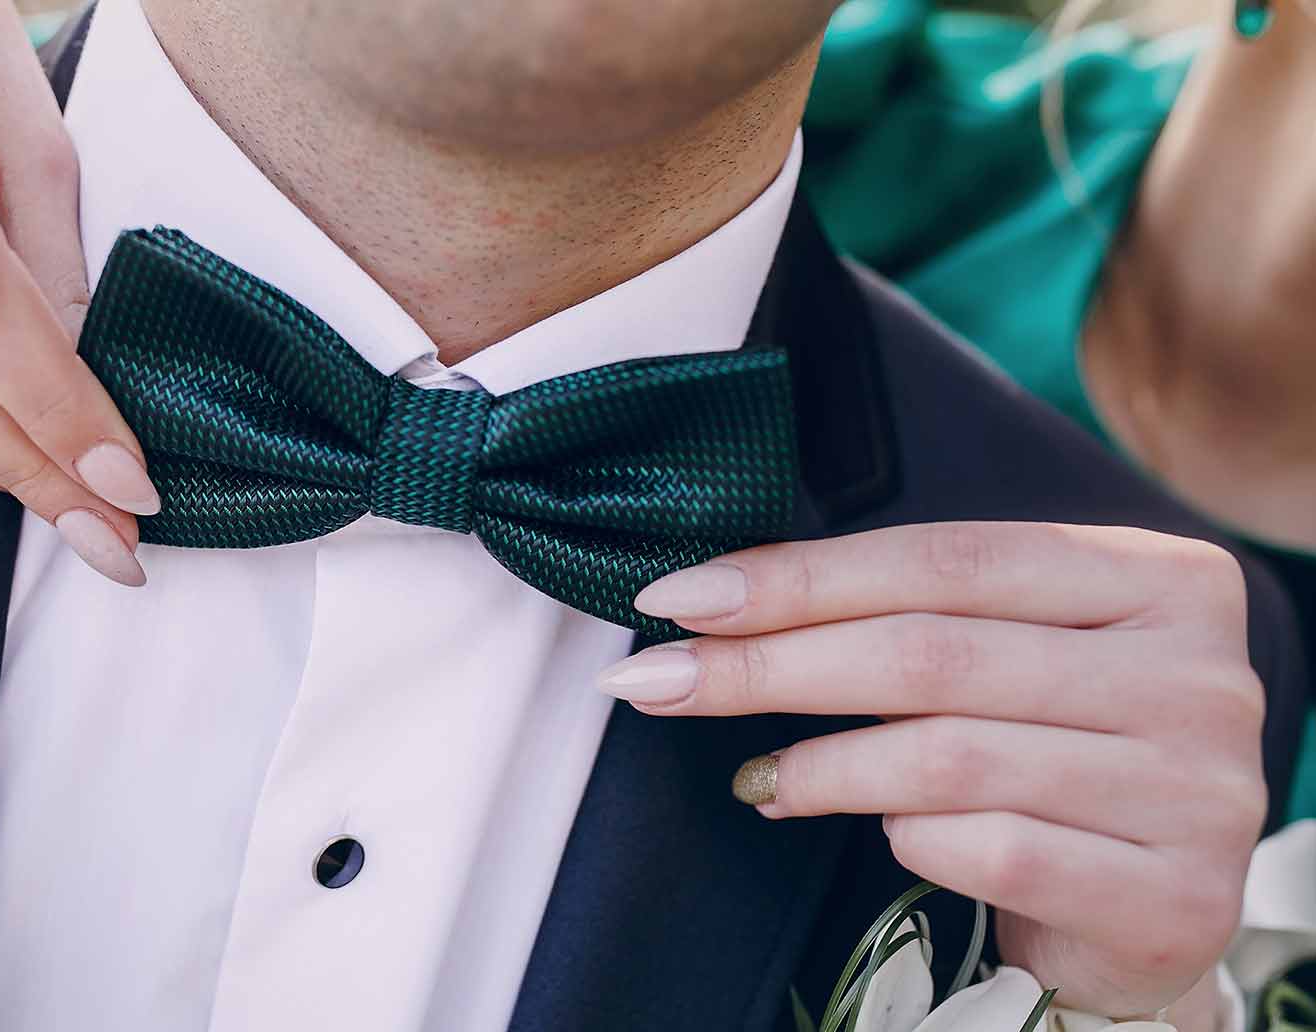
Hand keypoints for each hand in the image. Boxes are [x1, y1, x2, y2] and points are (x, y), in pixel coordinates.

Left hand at [598, 522, 1265, 1023]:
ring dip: (821, 766)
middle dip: (771, 665)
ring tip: (760, 778)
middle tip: (663, 682)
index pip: (942, 559)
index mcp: (1155, 579)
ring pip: (949, 756)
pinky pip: (994, 851)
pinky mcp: (1172, 895)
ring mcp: (1195, 788)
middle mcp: (1195, 674)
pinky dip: (907, 838)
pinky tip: (879, 834)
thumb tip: (713, 600)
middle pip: (932, 653)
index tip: (679, 599)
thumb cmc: (1052, 754)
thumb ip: (902, 613)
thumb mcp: (1002, 657)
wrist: (1145, 906)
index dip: (797, 577)